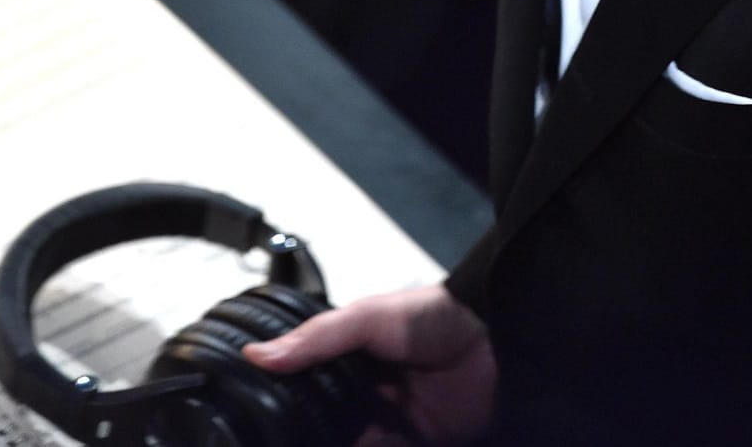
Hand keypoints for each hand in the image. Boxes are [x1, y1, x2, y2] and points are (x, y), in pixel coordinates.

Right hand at [244, 284, 494, 446]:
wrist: (500, 341)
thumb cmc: (437, 316)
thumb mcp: (370, 316)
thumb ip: (317, 338)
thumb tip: (258, 355)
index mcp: (347, 358)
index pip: (303, 386)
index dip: (280, 400)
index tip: (252, 414)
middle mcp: (363, 392)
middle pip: (321, 421)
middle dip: (304, 428)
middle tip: (271, 437)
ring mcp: (387, 423)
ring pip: (344, 439)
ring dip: (330, 439)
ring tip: (308, 441)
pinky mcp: (411, 445)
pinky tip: (359, 442)